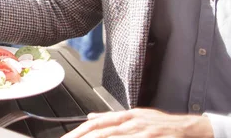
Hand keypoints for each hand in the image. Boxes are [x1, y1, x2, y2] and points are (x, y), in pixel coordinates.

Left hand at [62, 108, 213, 137]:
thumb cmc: (158, 123)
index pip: (96, 123)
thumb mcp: (134, 116)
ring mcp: (139, 131)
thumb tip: (91, 116)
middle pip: (99, 131)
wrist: (184, 127)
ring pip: (112, 137)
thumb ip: (111, 117)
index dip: (80, 130)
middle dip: (82, 137)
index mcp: (123, 115)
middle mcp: (129, 121)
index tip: (68, 137)